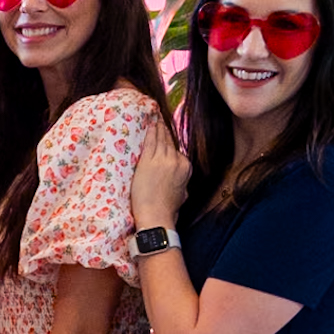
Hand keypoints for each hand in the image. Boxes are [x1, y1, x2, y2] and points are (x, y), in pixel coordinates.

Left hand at [131, 114, 190, 230]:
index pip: (176, 149)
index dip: (170, 140)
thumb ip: (180, 182)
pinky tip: (148, 124)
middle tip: (158, 118)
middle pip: (169, 141)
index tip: (166, 133)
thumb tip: (179, 182)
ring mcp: (163, 159)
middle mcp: (176, 160)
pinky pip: (150, 142)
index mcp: (185, 167)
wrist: (157, 216)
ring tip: (153, 118)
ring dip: (157, 127)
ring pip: (160, 138)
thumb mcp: (181, 193)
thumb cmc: (167, 209)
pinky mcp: (149, 161)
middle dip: (163, 130)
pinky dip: (149, 132)